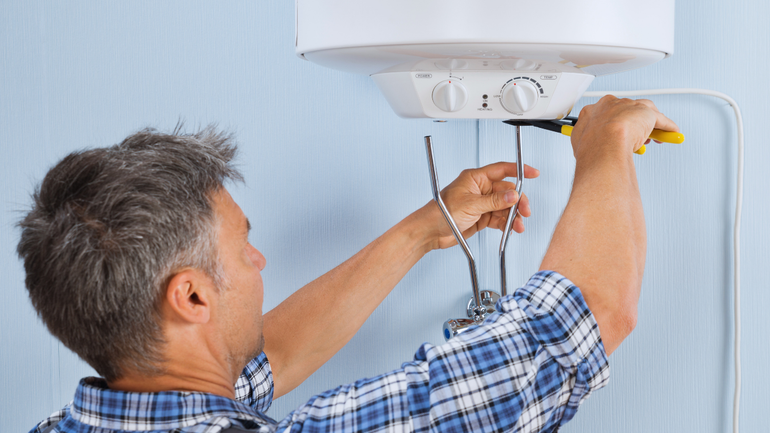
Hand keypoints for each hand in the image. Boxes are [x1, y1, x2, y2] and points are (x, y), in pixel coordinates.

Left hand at [423, 162, 539, 249]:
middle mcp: (480, 190)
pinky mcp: (481, 217)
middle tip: (524, 211)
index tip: (533, 173)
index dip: (518, 170)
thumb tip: (512, 195)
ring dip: (513, 216)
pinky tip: (510, 229)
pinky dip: (506, 224)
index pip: (501, 170)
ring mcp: (481, 204)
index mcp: (475, 178)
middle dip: (517, 201)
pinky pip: (499, 218)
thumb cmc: (440, 213)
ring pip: (504, 207)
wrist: (431, 232)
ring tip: (517, 225)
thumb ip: (494, 201)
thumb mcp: (470, 205)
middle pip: (506, 191)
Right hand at [570, 95, 679, 157]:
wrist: (603, 144)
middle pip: (627, 111)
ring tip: (655, 137)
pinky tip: (670, 133)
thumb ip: (583, 140)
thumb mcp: (579, 143)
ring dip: (651, 125)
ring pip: (645, 112)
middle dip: (632, 124)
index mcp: (594, 110)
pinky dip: (667, 127)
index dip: (612, 125)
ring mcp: (630, 108)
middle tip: (635, 138)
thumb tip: (583, 148)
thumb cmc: (591, 146)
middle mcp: (613, 105)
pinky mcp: (647, 114)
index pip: (606, 113)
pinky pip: (660, 120)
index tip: (614, 133)